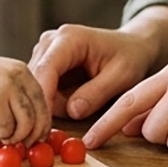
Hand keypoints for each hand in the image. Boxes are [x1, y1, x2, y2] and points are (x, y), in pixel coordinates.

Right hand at [0, 54, 50, 144]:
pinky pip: (7, 127)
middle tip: (26, 144)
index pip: (43, 100)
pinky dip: (3, 135)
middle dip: (35, 134)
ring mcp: (6, 88)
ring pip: (26, 122)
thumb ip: (16, 93)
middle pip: (39, 112)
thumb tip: (30, 121)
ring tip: (7, 138)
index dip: (43, 121)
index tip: (39, 135)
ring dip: (18, 137)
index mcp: (22, 71)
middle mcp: (18, 77)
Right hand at [28, 24, 156, 119]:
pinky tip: (77, 99)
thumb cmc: (130, 58)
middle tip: (77, 118)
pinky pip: (41, 90)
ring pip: (36, 89)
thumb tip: (72, 112)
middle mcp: (49, 42)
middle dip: (51, 106)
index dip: (44, 100)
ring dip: (56, 104)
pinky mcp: (44, 63)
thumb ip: (97, 93)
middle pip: (36, 82)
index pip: (45, 70)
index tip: (47, 127)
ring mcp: (44, 52)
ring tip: (86, 101)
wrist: (131, 47)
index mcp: (68, 39)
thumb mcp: (121, 76)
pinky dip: (56, 102)